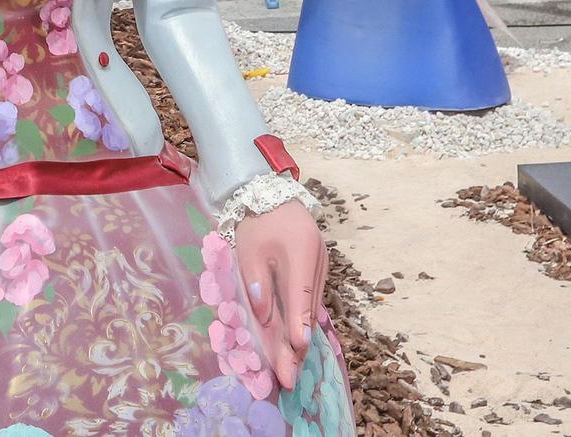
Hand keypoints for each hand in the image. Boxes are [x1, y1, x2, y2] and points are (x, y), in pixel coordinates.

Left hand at [234, 201, 330, 391]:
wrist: (271, 194)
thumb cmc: (257, 222)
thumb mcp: (249, 250)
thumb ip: (257, 283)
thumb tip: (265, 318)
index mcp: (300, 254)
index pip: (300, 297)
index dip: (298, 326)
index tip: (296, 350)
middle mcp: (317, 263)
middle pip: (308, 310)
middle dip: (298, 345)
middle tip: (290, 376)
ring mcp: (320, 266)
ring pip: (312, 308)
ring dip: (302, 337)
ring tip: (292, 368)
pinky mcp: (317, 269)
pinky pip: (311, 299)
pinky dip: (303, 321)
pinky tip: (297, 343)